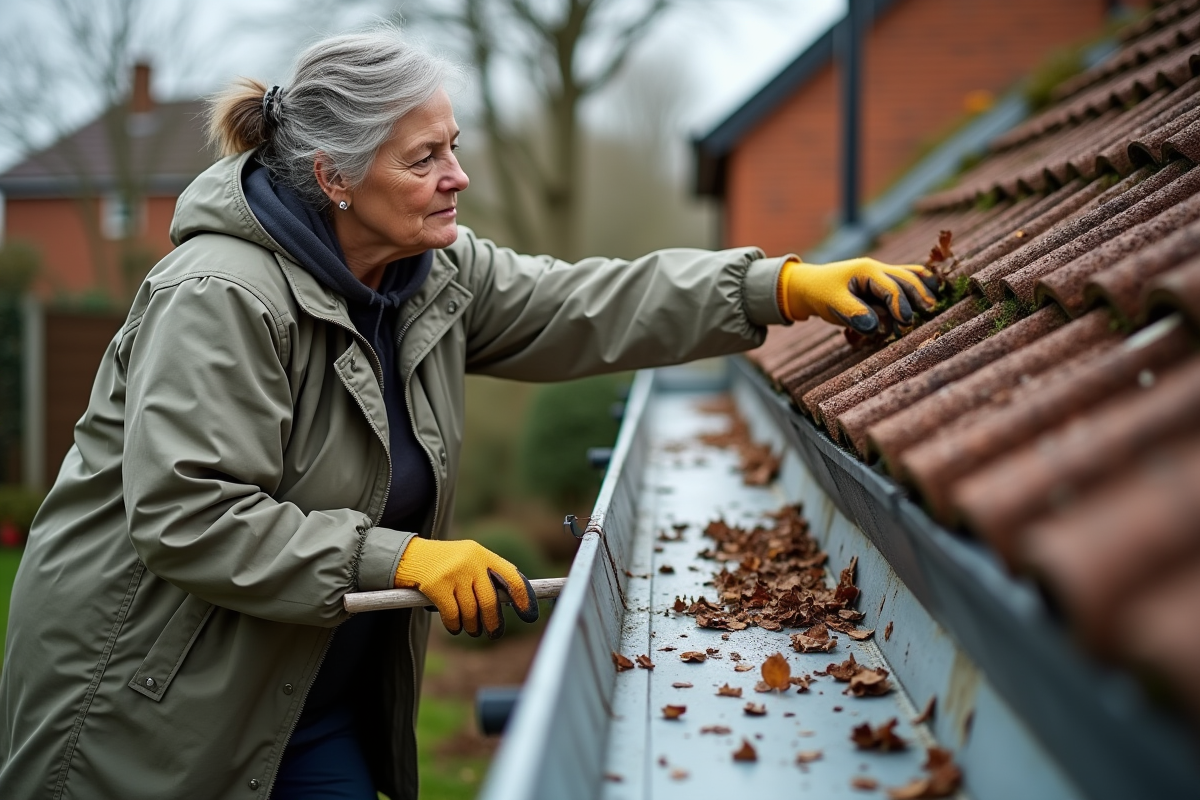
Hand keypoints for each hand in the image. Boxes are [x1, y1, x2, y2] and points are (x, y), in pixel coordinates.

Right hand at [394, 538, 537, 637]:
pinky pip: (453, 614)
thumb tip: (513, 601)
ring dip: (472, 625)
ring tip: (471, 629)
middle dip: (493, 621)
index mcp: (483, 554)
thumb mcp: (469, 560)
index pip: (511, 576)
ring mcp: (453, 572)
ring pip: (471, 610)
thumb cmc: (446, 564)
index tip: (529, 614)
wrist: (411, 555)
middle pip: (490, 600)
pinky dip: (455, 625)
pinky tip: (454, 626)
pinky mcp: (436, 584)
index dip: (523, 597)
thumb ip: (487, 575)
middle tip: (493, 633)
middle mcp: (471, 561)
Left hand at [777, 257, 937, 333]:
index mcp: (867, 271)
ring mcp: (881, 274)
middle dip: (918, 295)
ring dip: (921, 289)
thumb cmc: (821, 293)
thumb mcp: (833, 303)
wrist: (810, 285)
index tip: (905, 322)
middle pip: (906, 278)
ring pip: (908, 277)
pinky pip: (903, 280)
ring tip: (933, 304)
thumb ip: (854, 313)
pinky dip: (916, 285)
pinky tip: (931, 292)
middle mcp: (877, 269)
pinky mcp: (880, 283)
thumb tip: (875, 326)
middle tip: (930, 311)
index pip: (891, 287)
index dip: (900, 305)